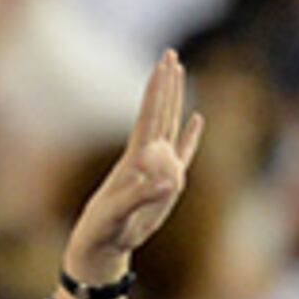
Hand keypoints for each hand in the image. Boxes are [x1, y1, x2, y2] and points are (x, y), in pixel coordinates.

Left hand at [62, 50, 203, 287]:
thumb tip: (169, 180)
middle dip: (165, 84)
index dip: (157, 91)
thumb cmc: (104, 229)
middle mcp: (148, 158)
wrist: (101, 243)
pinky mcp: (167, 183)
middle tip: (169, 54)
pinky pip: (183, 152)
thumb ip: (142, 196)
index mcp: (137, 159)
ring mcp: (158, 168)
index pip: (150, 117)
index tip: (163, 66)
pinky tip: (197, 118)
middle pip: (159, 112)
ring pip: (170, 125)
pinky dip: (191, 135)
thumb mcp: (119, 214)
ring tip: (179, 73)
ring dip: (175, 99)